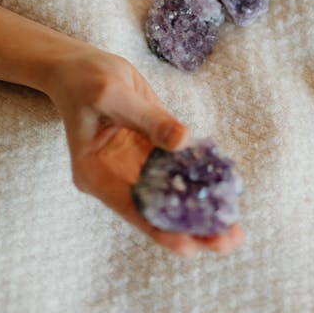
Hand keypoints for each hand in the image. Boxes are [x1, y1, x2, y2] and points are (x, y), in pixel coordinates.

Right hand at [42, 39, 243, 256]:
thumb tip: (183, 141)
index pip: (132, 211)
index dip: (163, 231)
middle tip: (228, 240)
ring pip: (171, 197)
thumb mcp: (113, 93)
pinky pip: (178, 169)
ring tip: (235, 228)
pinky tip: (226, 189)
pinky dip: (200, 179)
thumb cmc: (85, 78)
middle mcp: (117, 179)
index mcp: (96, 174)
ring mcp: (135, 167)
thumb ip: (149, 119)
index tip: (192, 246)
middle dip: (192, 229)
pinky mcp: (151, 151)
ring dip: (201, 210)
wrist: (79, 65)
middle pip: (155, 213)